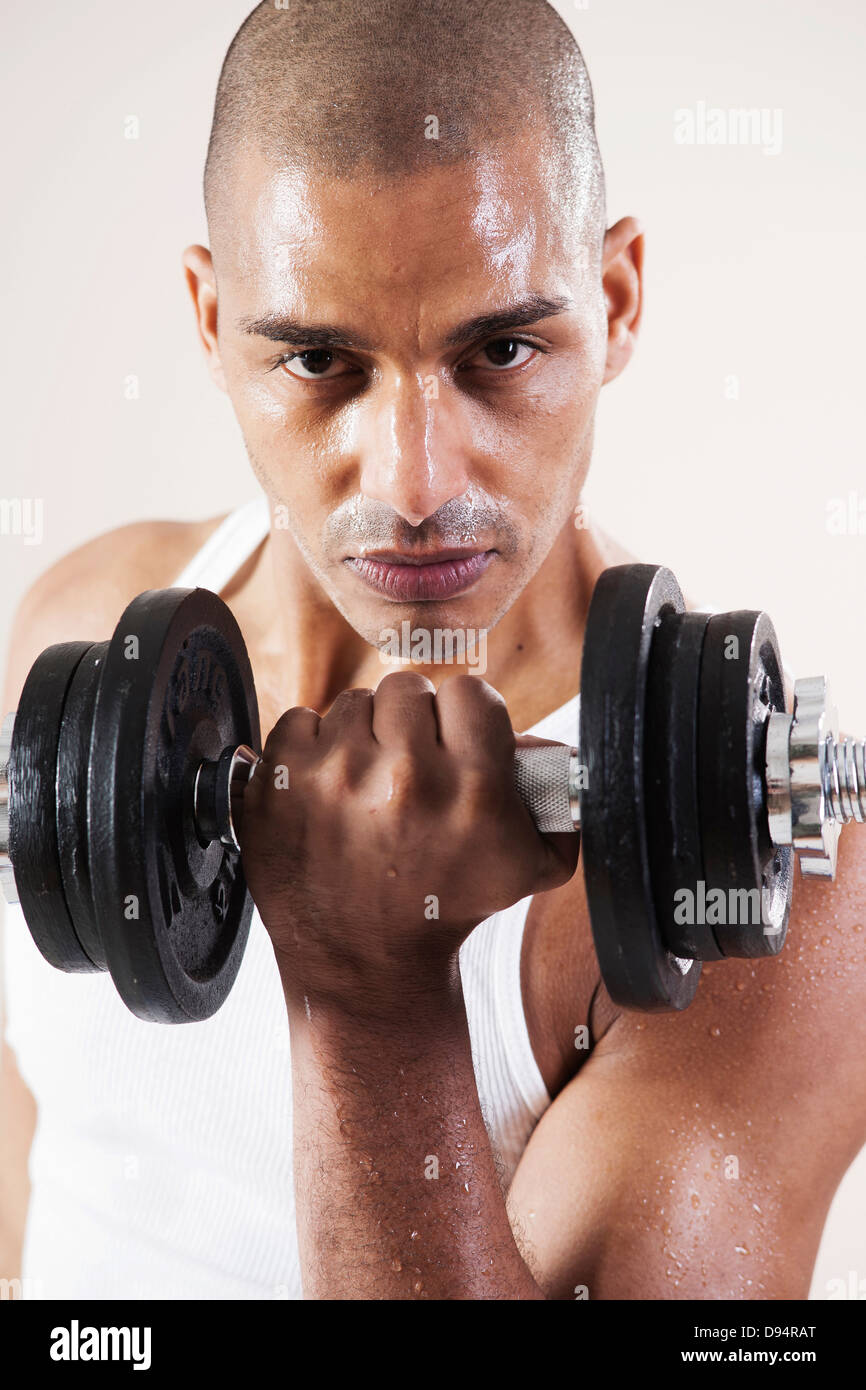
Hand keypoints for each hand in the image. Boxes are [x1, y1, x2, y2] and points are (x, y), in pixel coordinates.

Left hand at [239, 672, 578, 1019]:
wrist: (368, 968)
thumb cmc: (445, 910)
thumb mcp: (530, 865)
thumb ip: (554, 796)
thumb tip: (554, 745)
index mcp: (471, 790)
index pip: (469, 691)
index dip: (462, 715)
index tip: (453, 743)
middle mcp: (404, 778)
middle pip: (407, 688)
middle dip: (409, 722)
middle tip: (408, 765)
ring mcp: (335, 778)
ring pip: (352, 702)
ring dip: (360, 735)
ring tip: (366, 784)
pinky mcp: (281, 786)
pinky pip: (298, 720)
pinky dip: (309, 747)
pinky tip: (327, 789)